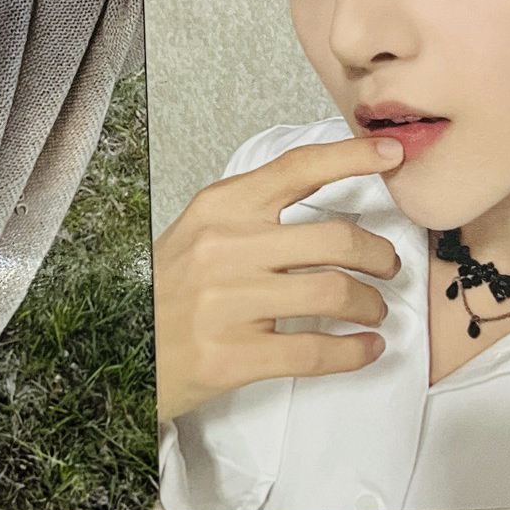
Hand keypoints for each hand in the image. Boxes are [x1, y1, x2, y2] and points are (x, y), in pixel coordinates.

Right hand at [154, 136, 405, 422]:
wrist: (116, 350)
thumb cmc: (167, 291)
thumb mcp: (200, 231)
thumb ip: (254, 211)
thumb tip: (329, 194)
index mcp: (220, 209)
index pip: (297, 168)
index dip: (353, 157)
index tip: (393, 153)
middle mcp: (225, 249)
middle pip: (336, 238)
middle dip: (380, 255)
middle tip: (388, 265)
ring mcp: (229, 304)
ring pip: (335, 293)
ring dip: (372, 304)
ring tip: (374, 310)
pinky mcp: (234, 356)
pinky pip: (316, 351)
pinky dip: (354, 352)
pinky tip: (366, 349)